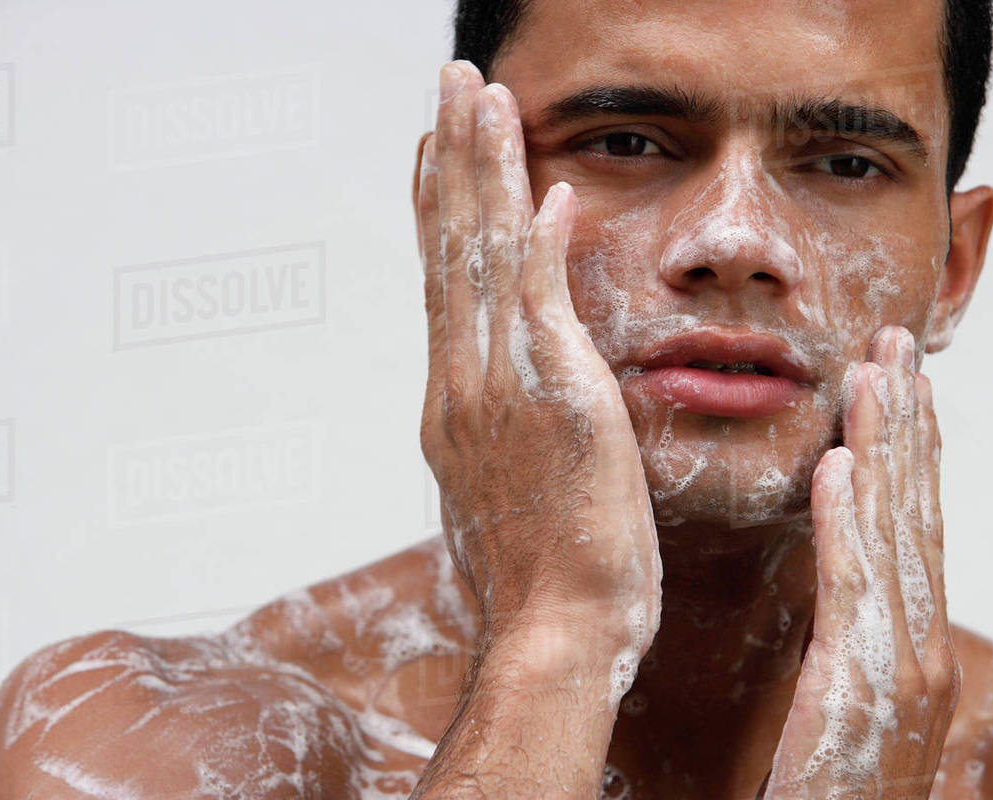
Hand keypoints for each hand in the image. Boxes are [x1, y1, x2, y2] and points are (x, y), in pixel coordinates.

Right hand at [414, 61, 661, 682]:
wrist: (551, 637)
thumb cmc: (537, 577)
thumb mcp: (502, 488)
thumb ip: (498, 425)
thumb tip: (498, 391)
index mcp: (454, 401)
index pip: (441, 282)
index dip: (438, 206)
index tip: (434, 148)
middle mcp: (463, 384)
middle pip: (450, 248)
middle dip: (451, 157)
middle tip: (448, 83)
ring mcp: (502, 390)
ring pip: (484, 259)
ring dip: (485, 171)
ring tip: (483, 98)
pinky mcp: (557, 402)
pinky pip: (539, 304)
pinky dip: (539, 243)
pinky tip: (546, 187)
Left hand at [761, 325, 960, 798]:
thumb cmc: (832, 784)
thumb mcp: (847, 697)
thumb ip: (850, 637)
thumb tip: (839, 586)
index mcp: (916, 641)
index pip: (917, 524)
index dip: (914, 448)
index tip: (901, 383)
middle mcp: (924, 643)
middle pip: (916, 510)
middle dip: (908, 423)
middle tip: (895, 344)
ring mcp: (904, 666)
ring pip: (895, 532)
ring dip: (885, 446)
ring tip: (872, 373)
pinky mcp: (860, 687)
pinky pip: (855, 588)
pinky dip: (849, 522)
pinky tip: (841, 467)